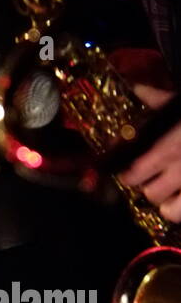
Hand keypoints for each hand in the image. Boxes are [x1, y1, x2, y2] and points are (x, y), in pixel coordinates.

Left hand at [117, 81, 180, 221]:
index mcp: (166, 147)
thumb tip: (137, 88)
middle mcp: (178, 170)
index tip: (128, 170)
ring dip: (165, 201)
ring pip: (166, 209)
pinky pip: (180, 214)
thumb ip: (158, 99)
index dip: (127, 173)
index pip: (133, 172)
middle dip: (147, 187)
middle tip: (151, 179)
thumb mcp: (180, 105)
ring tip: (169, 191)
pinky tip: (180, 199)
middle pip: (149, 192)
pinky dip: (177, 209)